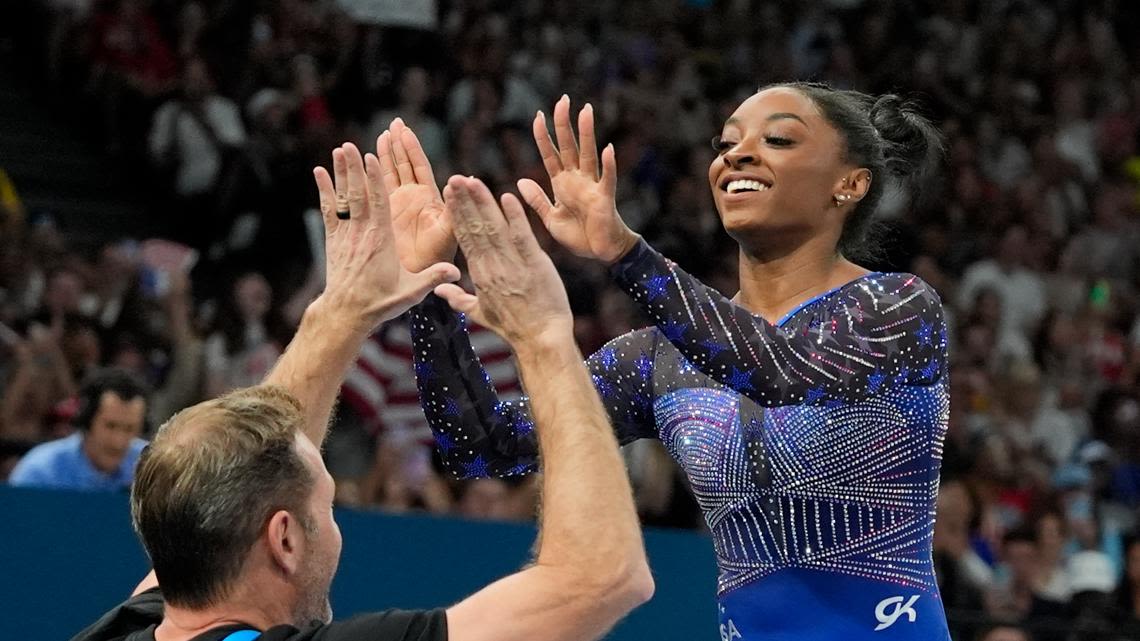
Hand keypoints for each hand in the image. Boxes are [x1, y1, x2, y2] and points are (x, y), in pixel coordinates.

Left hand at [311, 142, 459, 332]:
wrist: (347, 314)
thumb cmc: (381, 302)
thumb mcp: (411, 293)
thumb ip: (432, 278)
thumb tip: (457, 272)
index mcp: (381, 240)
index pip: (378, 203)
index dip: (375, 180)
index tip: (372, 158)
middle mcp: (361, 233)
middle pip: (358, 194)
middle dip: (354, 168)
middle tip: (350, 145)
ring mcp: (345, 235)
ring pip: (343, 198)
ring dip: (340, 172)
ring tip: (339, 149)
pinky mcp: (333, 240)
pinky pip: (329, 210)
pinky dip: (324, 190)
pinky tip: (319, 172)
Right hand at [377, 118, 456, 272]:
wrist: (417, 275)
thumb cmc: (437, 257)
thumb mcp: (450, 231)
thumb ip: (456, 208)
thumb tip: (466, 179)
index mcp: (428, 198)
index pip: (419, 166)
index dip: (411, 148)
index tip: (404, 130)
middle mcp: (413, 198)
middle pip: (404, 164)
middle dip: (398, 144)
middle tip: (394, 122)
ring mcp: (397, 205)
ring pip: (389, 174)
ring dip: (383, 155)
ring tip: (381, 134)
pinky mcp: (383, 214)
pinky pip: (373, 191)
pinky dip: (365, 176)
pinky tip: (356, 162)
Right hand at [434, 176, 572, 345]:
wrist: (539, 340)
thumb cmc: (513, 327)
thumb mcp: (480, 314)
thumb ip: (458, 298)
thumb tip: (439, 289)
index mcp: (479, 274)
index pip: (465, 237)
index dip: (457, 214)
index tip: (449, 194)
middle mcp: (492, 266)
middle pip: (475, 227)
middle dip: (464, 201)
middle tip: (455, 178)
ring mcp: (512, 264)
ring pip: (494, 227)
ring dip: (483, 202)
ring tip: (472, 181)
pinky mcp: (534, 264)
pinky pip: (522, 236)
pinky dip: (515, 216)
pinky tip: (507, 197)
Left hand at [518, 96, 639, 263]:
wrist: (600, 253)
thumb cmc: (579, 236)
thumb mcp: (551, 218)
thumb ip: (537, 200)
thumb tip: (521, 180)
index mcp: (562, 184)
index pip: (550, 155)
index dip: (543, 136)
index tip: (537, 115)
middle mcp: (577, 180)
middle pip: (569, 147)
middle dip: (564, 124)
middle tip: (563, 100)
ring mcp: (592, 187)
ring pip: (588, 155)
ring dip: (586, 133)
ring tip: (585, 111)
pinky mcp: (605, 199)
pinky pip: (607, 179)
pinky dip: (608, 164)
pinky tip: (608, 149)